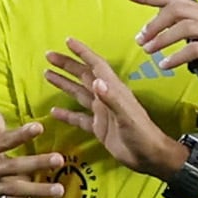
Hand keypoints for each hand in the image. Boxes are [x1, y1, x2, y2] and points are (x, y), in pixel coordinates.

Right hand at [44, 39, 186, 176]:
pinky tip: (54, 112)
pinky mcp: (99, 128)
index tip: (68, 42)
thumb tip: (96, 81)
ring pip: (78, 93)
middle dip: (67, 65)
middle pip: (83, 76)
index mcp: (113, 90)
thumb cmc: (141, 134)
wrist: (149, 156)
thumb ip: (112, 99)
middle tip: (49, 56)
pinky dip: (66, 114)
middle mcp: (106, 97)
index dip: (83, 53)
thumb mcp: (127, 116)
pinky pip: (79, 118)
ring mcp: (102, 112)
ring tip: (47, 74)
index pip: (96, 66)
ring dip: (64, 84)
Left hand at [131, 0, 197, 102]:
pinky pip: (194, 48)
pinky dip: (176, 56)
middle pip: (177, 10)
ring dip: (162, 39)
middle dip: (154, 23)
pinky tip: (165, 65)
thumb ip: (184, 33)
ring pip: (185, 27)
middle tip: (140, 39)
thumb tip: (157, 32)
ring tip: (149, 51)